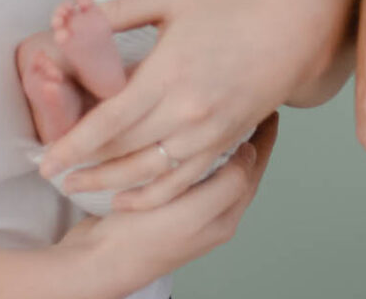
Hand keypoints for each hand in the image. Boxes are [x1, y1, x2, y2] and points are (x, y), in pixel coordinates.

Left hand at [40, 0, 310, 211]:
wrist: (289, 34)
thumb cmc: (228, 12)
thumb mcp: (170, 0)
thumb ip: (119, 13)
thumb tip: (74, 20)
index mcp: (167, 73)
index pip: (109, 120)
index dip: (73, 145)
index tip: (45, 160)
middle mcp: (186, 110)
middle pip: (123, 151)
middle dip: (82, 167)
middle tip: (51, 173)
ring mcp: (207, 133)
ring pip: (148, 173)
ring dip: (108, 185)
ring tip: (77, 187)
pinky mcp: (222, 144)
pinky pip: (181, 181)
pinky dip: (150, 196)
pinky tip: (125, 200)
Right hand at [55, 116, 275, 293]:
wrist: (97, 262)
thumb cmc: (144, 241)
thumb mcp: (196, 213)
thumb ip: (229, 184)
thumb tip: (250, 151)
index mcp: (226, 214)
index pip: (254, 168)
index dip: (264, 137)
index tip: (268, 108)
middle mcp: (210, 212)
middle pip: (237, 166)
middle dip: (245, 135)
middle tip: (248, 103)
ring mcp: (186, 208)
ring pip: (211, 165)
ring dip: (218, 139)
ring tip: (221, 111)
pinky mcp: (162, 203)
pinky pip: (185, 170)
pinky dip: (190, 150)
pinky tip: (183, 136)